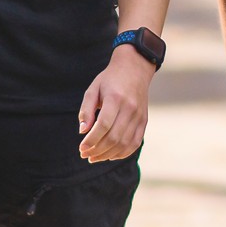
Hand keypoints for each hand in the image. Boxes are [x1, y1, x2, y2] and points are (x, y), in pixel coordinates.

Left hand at [78, 46, 154, 161]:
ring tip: (94, 157)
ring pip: (124, 143)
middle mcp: (130, 108)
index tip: (81, 148)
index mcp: (116, 98)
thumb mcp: (93, 89)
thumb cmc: (110, 80)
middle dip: (97, 150)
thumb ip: (86, 110)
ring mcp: (139, 116)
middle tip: (84, 155)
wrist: (135, 69)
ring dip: (108, 154)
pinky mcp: (144, 121)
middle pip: (114, 137)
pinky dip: (122, 153)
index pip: (104, 125)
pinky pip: (135, 143)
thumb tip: (83, 131)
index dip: (92, 140)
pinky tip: (110, 156)